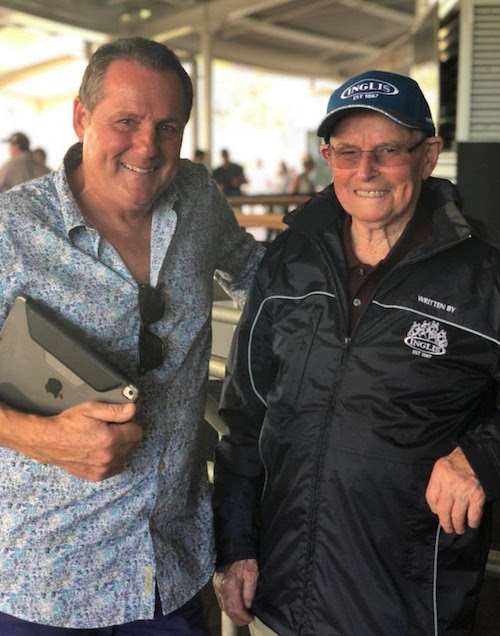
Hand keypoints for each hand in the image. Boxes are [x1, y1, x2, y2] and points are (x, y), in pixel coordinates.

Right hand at [1, 401, 141, 480]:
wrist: (48, 442)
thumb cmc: (68, 424)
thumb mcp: (91, 409)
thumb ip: (115, 410)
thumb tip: (133, 410)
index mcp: (110, 439)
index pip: (137, 432)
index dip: (130, 424)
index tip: (121, 422)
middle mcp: (109, 456)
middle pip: (133, 445)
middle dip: (127, 435)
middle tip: (112, 429)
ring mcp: (103, 468)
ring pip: (127, 457)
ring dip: (122, 448)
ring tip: (106, 440)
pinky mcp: (97, 476)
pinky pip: (117, 467)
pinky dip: (115, 459)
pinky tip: (104, 451)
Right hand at [213, 558, 258, 625]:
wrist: (233, 547)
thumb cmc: (244, 560)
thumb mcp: (252, 574)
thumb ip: (250, 591)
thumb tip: (247, 605)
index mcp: (230, 587)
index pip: (236, 608)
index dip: (243, 617)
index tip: (251, 618)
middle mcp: (221, 589)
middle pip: (228, 610)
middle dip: (237, 619)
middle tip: (247, 621)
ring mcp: (216, 587)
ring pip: (223, 606)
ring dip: (232, 615)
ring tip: (241, 617)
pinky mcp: (216, 584)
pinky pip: (220, 600)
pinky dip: (227, 607)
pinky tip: (233, 608)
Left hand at [425, 446, 484, 533]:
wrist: (477, 457)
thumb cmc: (457, 462)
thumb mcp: (441, 466)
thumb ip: (437, 482)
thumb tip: (436, 504)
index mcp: (439, 475)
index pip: (431, 498)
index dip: (433, 508)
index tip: (437, 513)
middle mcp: (450, 485)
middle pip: (443, 510)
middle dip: (445, 523)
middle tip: (448, 528)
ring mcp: (464, 492)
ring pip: (457, 515)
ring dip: (458, 525)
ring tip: (458, 529)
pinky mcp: (477, 497)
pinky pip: (474, 514)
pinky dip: (473, 522)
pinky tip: (471, 524)